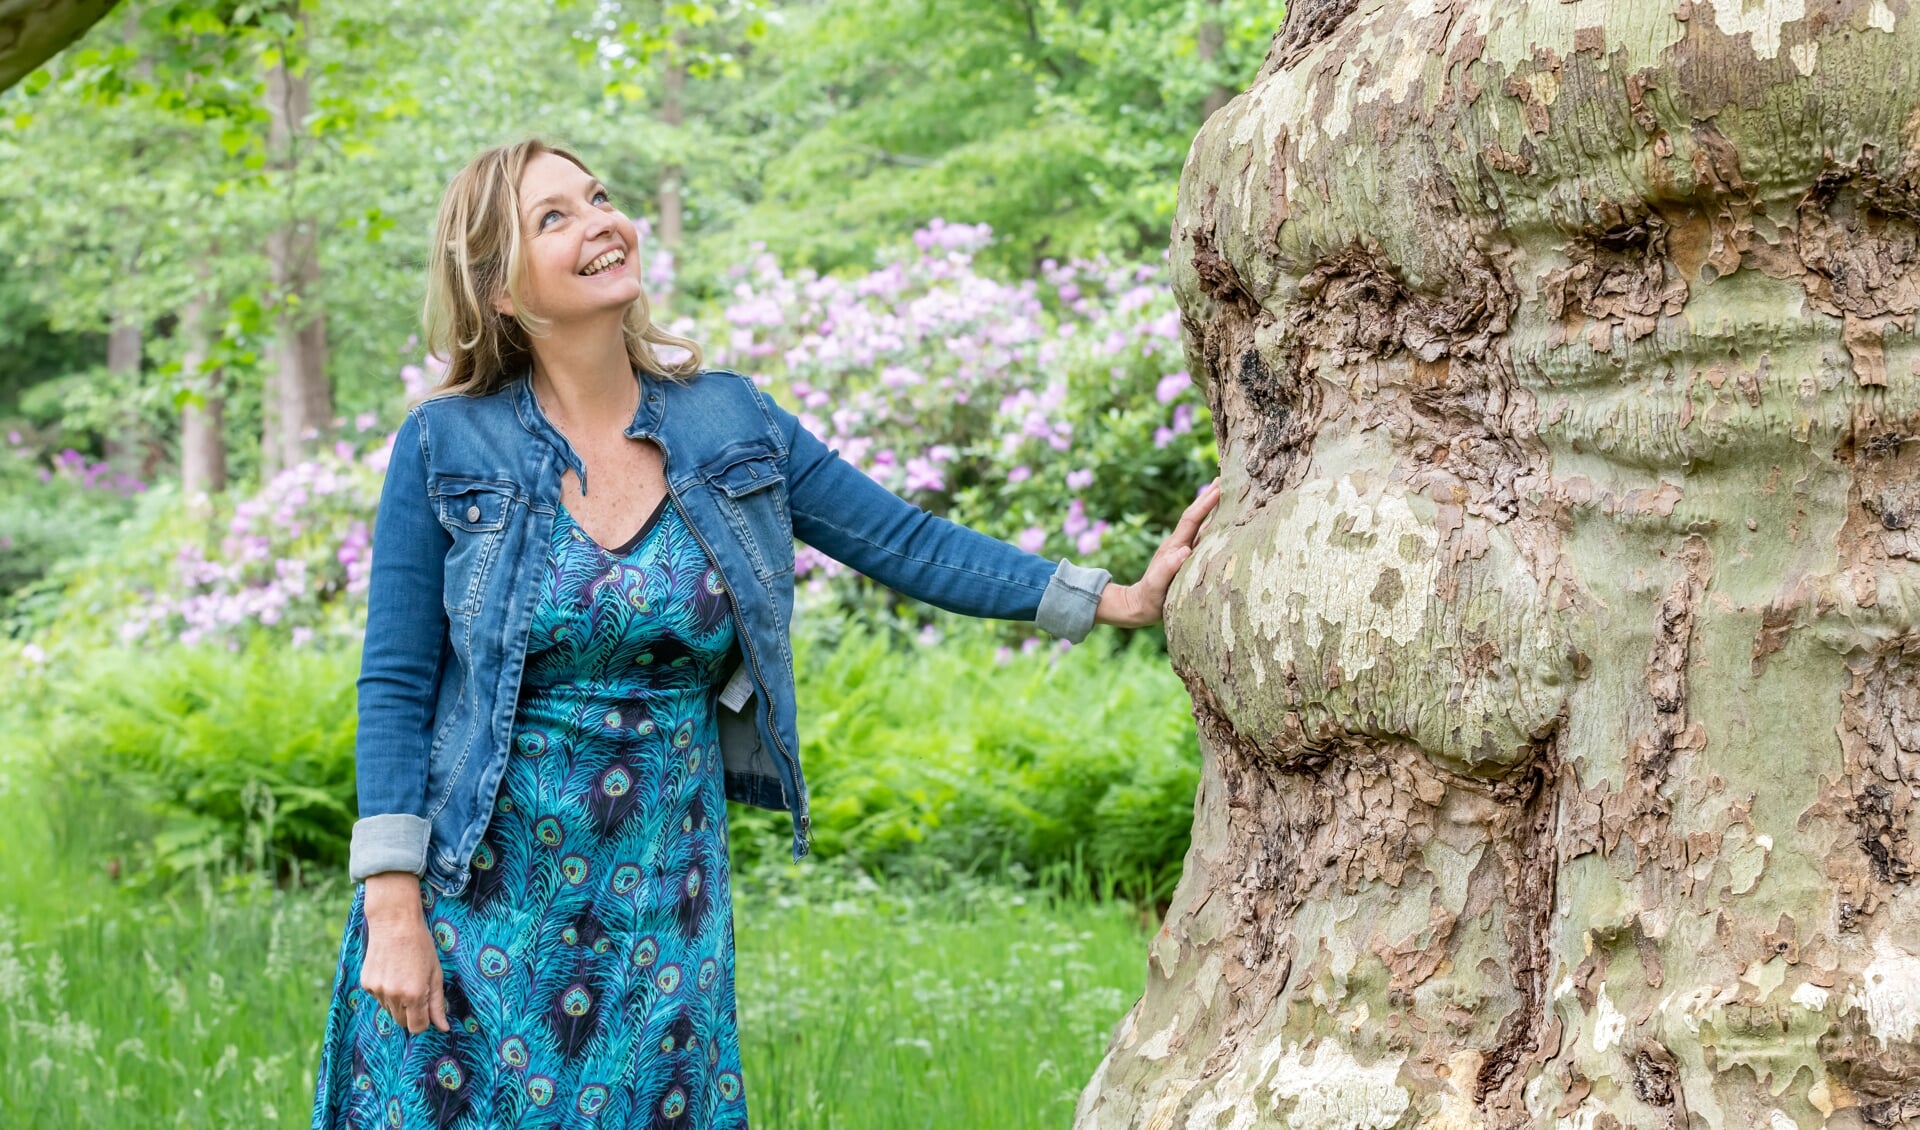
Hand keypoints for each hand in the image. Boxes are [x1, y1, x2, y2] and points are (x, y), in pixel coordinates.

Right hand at [358, 872, 449, 1034]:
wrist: (394, 923)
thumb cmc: (421, 946)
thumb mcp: (436, 974)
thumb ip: (437, 1004)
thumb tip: (444, 1028)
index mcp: (414, 994)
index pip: (417, 1027)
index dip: (424, 1021)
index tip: (427, 1010)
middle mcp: (393, 995)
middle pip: (402, 1022)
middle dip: (411, 1013)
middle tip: (417, 989)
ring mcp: (377, 990)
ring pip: (389, 1010)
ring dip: (397, 1002)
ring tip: (404, 975)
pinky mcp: (366, 983)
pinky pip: (378, 997)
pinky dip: (385, 991)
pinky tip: (391, 970)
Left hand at [1094, 478, 1222, 628]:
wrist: (1138, 606)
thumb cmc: (1148, 599)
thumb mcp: (1155, 587)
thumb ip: (1166, 570)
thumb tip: (1184, 551)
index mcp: (1174, 547)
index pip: (1191, 520)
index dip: (1205, 503)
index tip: (1220, 486)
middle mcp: (1180, 544)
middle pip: (1196, 515)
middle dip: (1209, 496)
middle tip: (1225, 477)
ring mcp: (1183, 550)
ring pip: (1201, 524)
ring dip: (1214, 508)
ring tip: (1228, 493)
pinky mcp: (1187, 558)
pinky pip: (1203, 536)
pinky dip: (1214, 525)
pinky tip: (1224, 522)